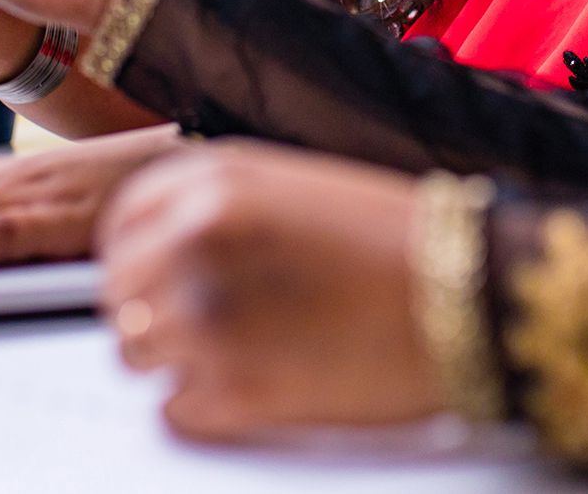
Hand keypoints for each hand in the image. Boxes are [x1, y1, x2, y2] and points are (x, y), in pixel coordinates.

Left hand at [97, 142, 444, 440]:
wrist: (467, 291)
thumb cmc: (391, 237)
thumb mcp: (289, 183)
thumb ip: (214, 205)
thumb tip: (157, 246)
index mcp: (213, 179)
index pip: (119, 221)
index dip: (135, 250)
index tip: (155, 270)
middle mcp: (197, 237)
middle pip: (119, 288)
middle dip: (151, 307)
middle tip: (198, 320)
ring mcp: (209, 314)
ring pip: (134, 350)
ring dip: (171, 357)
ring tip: (232, 349)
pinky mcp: (235, 389)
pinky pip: (174, 408)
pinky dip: (203, 404)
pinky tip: (252, 381)